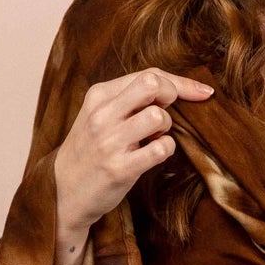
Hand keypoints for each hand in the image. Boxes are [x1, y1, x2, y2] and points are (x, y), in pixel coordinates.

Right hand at [54, 66, 213, 230]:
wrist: (63, 190)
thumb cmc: (91, 149)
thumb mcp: (100, 115)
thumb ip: (130, 98)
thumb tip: (178, 88)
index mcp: (98, 95)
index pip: (148, 74)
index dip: (181, 83)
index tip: (201, 93)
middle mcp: (102, 115)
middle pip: (152, 84)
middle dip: (171, 96)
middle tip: (166, 113)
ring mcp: (109, 142)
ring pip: (158, 116)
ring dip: (166, 127)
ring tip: (154, 137)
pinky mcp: (119, 168)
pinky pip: (161, 149)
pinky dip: (166, 150)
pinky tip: (154, 154)